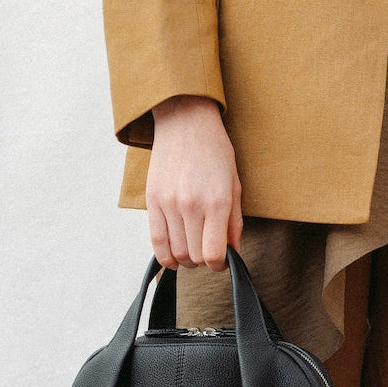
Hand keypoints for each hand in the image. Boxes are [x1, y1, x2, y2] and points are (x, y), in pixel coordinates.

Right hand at [146, 95, 242, 271]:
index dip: (220, 264)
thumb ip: (234, 222)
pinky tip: (174, 257)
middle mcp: (191, 205)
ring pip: (176, 252)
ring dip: (186, 259)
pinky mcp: (152, 200)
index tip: (222, 260)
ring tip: (193, 251)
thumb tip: (233, 251)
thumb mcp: (234, 184)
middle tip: (209, 251)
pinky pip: (156, 241)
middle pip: (195, 256)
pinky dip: (166, 256)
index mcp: (217, 202)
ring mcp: (169, 203)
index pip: (214, 253)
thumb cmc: (215, 151)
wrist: (185, 122)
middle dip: (204, 262)